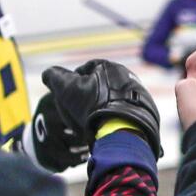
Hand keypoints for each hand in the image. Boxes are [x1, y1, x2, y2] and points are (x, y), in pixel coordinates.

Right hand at [36, 60, 162, 167]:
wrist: (123, 128)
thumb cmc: (92, 105)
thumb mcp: (65, 87)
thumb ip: (54, 77)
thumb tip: (48, 75)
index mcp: (109, 67)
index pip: (85, 70)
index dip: (72, 83)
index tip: (66, 98)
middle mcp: (127, 78)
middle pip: (100, 87)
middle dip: (87, 98)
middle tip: (78, 113)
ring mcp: (139, 95)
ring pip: (113, 101)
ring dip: (102, 109)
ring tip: (92, 123)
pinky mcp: (147, 112)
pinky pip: (126, 114)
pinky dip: (116, 119)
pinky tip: (107, 128)